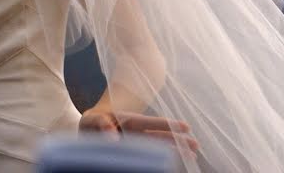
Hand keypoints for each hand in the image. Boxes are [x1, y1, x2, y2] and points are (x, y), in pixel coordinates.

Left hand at [78, 108, 199, 155]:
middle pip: (159, 136)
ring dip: (175, 150)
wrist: (88, 132)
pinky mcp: (135, 155)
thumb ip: (100, 123)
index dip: (165, 125)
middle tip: (196, 145)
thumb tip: (114, 137)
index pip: (148, 123)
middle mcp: (135, 133)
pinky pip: (151, 158)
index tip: (185, 127)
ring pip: (159, 148)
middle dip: (176, 140)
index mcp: (127, 121)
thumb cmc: (91, 123)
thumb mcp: (91, 120)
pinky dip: (163, 160)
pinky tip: (176, 164)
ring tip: (193, 155)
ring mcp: (137, 144)